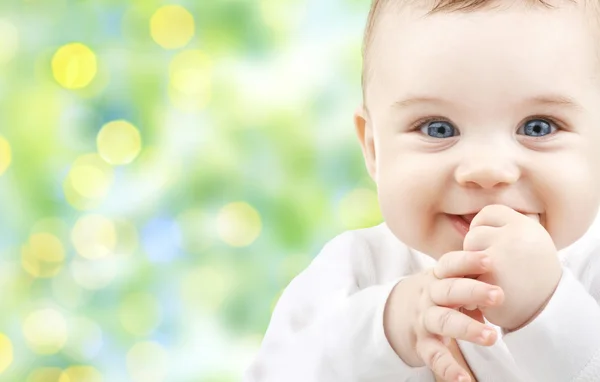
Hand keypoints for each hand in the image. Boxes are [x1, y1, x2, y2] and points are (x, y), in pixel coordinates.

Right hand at [384, 250, 504, 381]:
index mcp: (437, 277)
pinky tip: (465, 380)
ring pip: (444, 321)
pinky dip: (449, 368)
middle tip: (499, 296)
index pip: (450, 264)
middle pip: (449, 291)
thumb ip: (470, 280)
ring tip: (491, 337)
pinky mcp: (422, 344)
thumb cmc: (437, 293)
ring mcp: (424, 320)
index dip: (468, 261)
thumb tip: (502, 287)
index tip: (489, 261)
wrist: (395, 312)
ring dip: (467, 328)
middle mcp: (429, 296)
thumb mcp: (447, 281)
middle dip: (474, 291)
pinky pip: (435, 356)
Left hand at [465, 205, 561, 330]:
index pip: (489, 212)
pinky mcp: (488, 278)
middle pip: (475, 234)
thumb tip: (470, 220)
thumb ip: (505, 230)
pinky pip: (465, 275)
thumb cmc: (533, 277)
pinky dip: (471, 286)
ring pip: (467, 254)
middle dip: (477, 251)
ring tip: (491, 281)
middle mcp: (515, 237)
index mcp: (526, 226)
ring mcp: (501, 257)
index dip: (483, 227)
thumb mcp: (530, 244)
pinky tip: (487, 295)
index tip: (490, 243)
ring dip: (471, 268)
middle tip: (494, 268)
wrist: (547, 313)